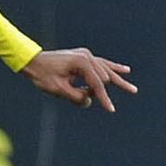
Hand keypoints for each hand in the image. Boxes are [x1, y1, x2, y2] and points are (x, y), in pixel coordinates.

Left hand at [21, 48, 136, 111]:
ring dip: (119, 80)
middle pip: (104, 77)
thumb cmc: (42, 75)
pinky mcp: (84, 57)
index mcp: (80, 63)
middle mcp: (86, 56)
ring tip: (133, 90)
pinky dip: (113, 68)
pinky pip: (102, 63)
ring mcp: (86, 55)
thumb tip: (89, 100)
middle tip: (107, 106)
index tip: (111, 110)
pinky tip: (126, 70)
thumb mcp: (57, 89)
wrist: (32, 61)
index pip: (97, 84)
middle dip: (101, 92)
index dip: (104, 98)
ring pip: (107, 70)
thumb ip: (76, 97)